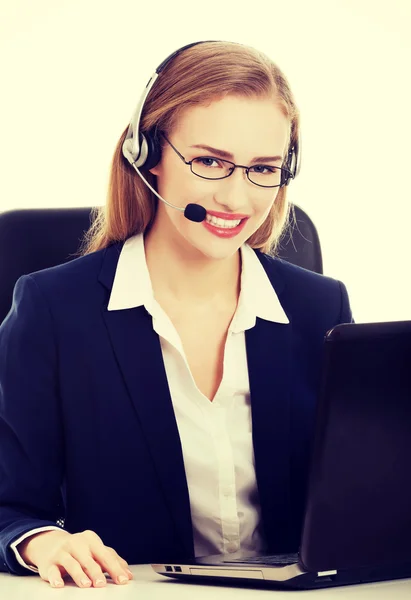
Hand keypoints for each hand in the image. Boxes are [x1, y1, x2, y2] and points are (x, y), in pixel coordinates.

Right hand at [18, 529, 133, 587]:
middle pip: (89, 559)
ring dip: (79, 575)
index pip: (105, 555)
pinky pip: (52, 570)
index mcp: (91, 540)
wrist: (50, 544)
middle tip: (102, 584)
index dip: (115, 568)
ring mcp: (62, 552)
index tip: (122, 580)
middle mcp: (77, 543)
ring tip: (86, 585)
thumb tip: (128, 575)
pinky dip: (55, 577)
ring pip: (71, 564)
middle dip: (96, 572)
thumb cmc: (79, 550)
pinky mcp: (48, 562)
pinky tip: (59, 584)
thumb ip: (111, 560)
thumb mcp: (95, 551)